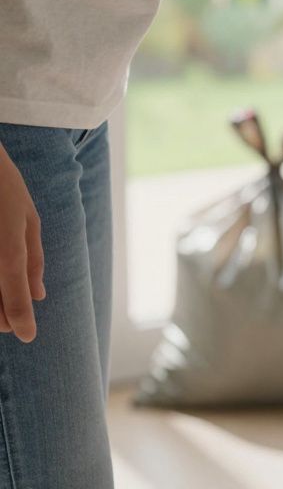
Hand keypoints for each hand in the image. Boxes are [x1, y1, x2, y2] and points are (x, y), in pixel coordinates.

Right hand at [0, 143, 42, 341]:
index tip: (27, 336)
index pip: (13, 294)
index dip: (20, 319)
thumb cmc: (3, 186)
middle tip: (10, 321)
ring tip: (2, 309)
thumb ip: (35, 259)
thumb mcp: (28, 217)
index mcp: (8, 249)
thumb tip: (39, 296)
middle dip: (1, 317)